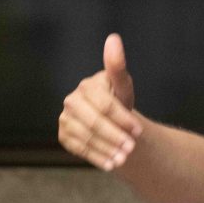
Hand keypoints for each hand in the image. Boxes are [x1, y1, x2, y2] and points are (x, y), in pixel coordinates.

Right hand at [58, 34, 142, 170]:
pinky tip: (111, 164)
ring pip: (87, 138)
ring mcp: (65, 119)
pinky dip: (96, 157)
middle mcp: (72, 102)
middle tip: (132, 149)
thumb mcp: (123, 87)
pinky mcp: (63, 136)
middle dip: (116, 137)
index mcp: (87, 86)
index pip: (105, 105)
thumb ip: (117, 67)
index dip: (123, 118)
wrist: (112, 121)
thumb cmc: (120, 100)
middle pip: (95, 123)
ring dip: (107, 150)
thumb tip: (113, 38)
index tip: (140, 131)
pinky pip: (79, 149)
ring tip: (125, 160)